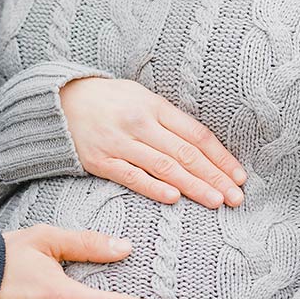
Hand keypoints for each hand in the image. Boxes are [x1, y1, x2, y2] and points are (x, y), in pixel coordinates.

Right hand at [60, 77, 246, 207]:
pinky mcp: (99, 160)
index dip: (221, 157)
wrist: (59, 101)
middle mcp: (140, 123)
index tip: (240, 176)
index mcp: (155, 106)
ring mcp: (119, 143)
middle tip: (236, 198)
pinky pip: (130, 176)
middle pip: (185, 153)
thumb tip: (202, 146)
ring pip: (164, 167)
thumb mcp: (140, 97)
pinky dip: (153, 187)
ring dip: (193, 186)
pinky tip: (174, 198)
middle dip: (214, 177)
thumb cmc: (108, 101)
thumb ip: (168, 119)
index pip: (196, 135)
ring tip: (216, 201)